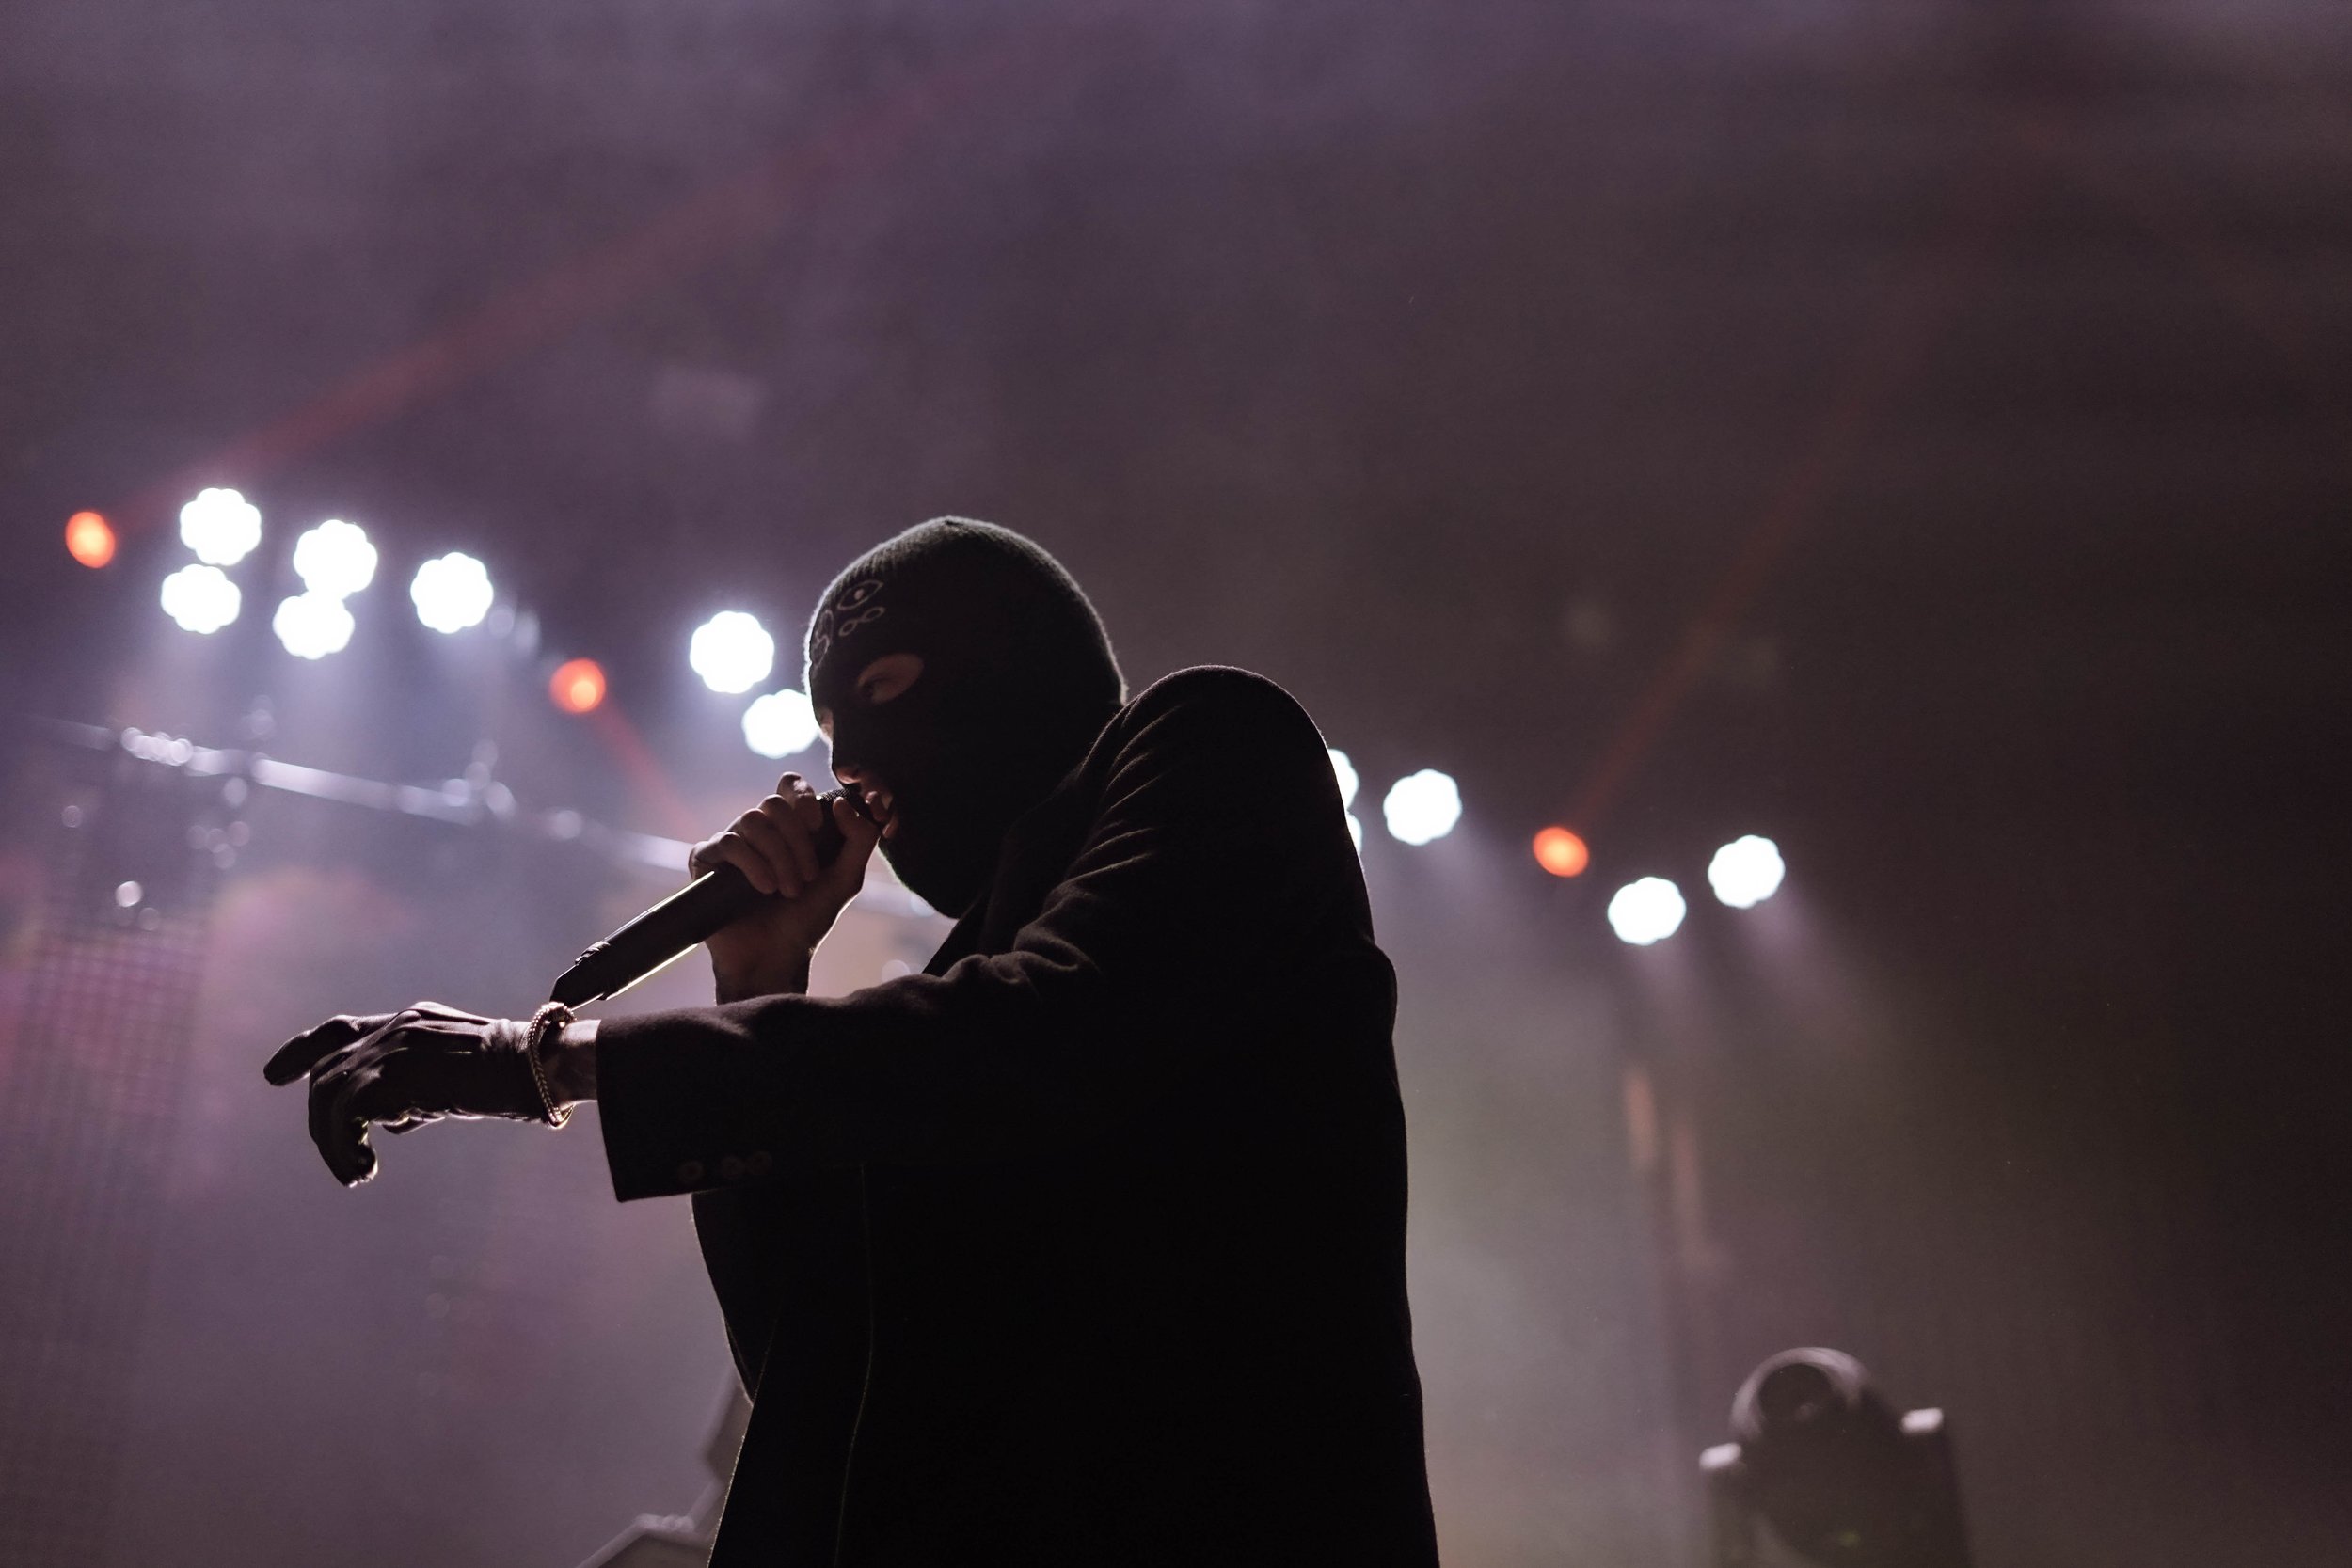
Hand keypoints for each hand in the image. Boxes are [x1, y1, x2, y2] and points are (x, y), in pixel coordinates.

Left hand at [263, 1002, 550, 1185]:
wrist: (539, 1065)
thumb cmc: (518, 1077)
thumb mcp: (459, 1078)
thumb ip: (420, 1090)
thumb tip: (394, 1122)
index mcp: (411, 1021)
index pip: (342, 1030)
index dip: (303, 1051)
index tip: (275, 1077)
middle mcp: (395, 1026)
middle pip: (327, 1070)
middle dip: (320, 1120)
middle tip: (343, 1162)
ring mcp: (392, 1046)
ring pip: (329, 1095)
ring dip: (332, 1142)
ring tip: (355, 1173)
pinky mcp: (393, 1072)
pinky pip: (344, 1115)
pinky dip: (344, 1148)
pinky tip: (363, 1170)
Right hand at [690, 774, 881, 997]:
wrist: (775, 957)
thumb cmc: (808, 919)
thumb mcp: (846, 879)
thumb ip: (860, 838)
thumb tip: (841, 801)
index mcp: (788, 828)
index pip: (789, 785)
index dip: (802, 796)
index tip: (817, 826)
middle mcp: (758, 831)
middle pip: (773, 804)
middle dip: (796, 841)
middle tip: (807, 877)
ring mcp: (731, 844)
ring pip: (752, 821)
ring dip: (778, 857)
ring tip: (787, 890)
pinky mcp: (706, 861)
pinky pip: (727, 842)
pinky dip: (752, 864)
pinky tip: (764, 889)